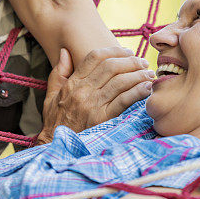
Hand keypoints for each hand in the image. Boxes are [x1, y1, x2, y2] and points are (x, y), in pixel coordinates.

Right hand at [36, 47, 153, 142]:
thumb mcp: (50, 95)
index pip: (95, 57)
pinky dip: (138, 92)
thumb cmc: (54, 122)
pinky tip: (147, 88)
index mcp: (73, 83)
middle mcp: (83, 91)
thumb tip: (65, 51)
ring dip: (138, 75)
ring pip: (120, 81)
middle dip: (131, 61)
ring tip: (149, 74)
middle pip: (111, 66)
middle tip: (143, 62)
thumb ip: (59, 72)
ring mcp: (93, 105)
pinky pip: (124, 100)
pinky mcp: (102, 119)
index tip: (128, 51)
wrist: (54, 147)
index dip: (114, 51)